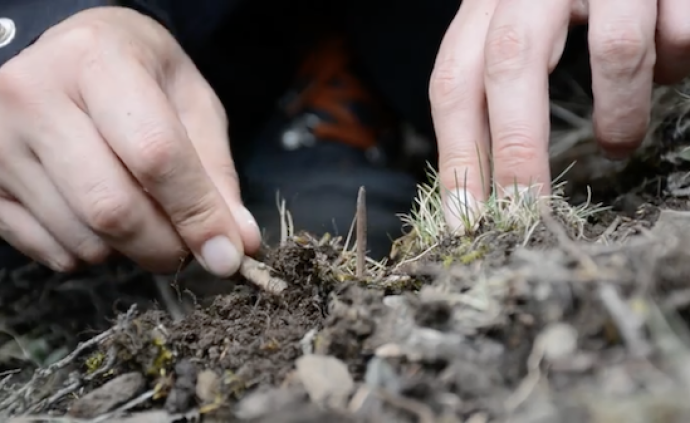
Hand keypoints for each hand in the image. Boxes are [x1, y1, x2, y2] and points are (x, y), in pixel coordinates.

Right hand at [0, 7, 260, 274]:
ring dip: (129, 250)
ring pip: (82, 238)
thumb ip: (216, 174)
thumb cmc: (140, 74)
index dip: (197, 214)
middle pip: (110, 207)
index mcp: (98, 62)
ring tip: (144, 219)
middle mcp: (34, 96)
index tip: (229, 255)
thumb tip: (239, 245)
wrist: (69, 55)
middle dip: (165, 246)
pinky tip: (100, 220)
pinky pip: (49, 251)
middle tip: (188, 248)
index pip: (154, 155)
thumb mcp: (192, 103)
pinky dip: (90, 253)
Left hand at [429, 0, 689, 229]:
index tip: (466, 219)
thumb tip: (488, 172)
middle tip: (529, 211)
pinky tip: (672, 65)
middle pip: (511, 64)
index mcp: (491, 1)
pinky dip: (678, 59)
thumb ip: (501, 84)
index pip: (454, 80)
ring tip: (619, 142)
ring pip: (616, 48)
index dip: (457, 154)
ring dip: (621, 111)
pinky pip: (679, 29)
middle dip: (518, 151)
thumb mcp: (521, 28)